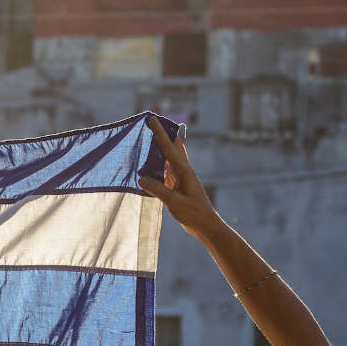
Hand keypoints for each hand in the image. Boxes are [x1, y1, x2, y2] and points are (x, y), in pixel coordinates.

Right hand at [137, 117, 226, 243]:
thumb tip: (140, 178)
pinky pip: (166, 172)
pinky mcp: (178, 187)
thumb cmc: (193, 214)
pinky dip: (158, 166)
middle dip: (163, 135)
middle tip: (154, 123)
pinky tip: (151, 166)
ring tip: (150, 141)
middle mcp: (184, 171)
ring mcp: (181, 179)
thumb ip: (157, 189)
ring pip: (169, 159)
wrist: (205, 226)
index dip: (160, 133)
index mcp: (184, 171)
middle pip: (173, 148)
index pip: (169, 148)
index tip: (153, 119)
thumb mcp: (173, 201)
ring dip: (161, 150)